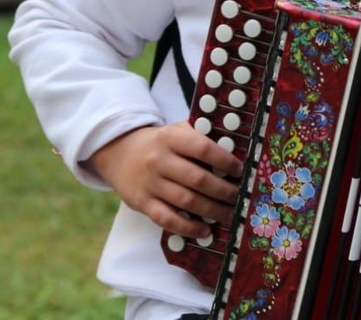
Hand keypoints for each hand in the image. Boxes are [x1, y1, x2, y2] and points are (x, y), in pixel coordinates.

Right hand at [89, 122, 243, 237]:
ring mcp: (150, 183)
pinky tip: (205, 230)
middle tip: (241, 198)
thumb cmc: (160, 143)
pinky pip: (167, 219)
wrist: (119, 153)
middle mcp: (159, 160)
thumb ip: (201, 137)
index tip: (241, 171)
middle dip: (225, 191)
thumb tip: (235, 150)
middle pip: (198, 179)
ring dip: (213, 210)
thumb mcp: (177, 131)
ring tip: (231, 215)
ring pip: (186, 201)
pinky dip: (188, 227)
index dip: (225, 161)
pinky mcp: (142, 203)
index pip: (203, 149)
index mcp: (171, 138)